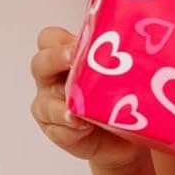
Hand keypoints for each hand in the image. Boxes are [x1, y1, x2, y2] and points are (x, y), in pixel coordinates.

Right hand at [29, 25, 147, 172]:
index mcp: (64, 57)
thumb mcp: (120, 72)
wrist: (126, 134)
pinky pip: (55, 130)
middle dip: (55, 59)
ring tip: (75, 110)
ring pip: (43, 103)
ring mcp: (51, 106)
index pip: (49, 40)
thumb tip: (134, 44)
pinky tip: (84, 128)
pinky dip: (69, 129)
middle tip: (72, 59)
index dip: (59, 41)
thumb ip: (116, 58)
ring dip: (59, 107)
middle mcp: (53, 79)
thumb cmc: (120, 95)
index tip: (79, 42)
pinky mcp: (57, 130)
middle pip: (40, 64)